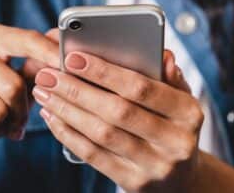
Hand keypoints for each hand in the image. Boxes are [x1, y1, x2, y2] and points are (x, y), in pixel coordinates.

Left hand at [32, 49, 203, 191]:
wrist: (182, 179)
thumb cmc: (173, 125)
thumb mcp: (180, 99)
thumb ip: (168, 75)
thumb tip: (162, 54)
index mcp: (189, 113)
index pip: (142, 88)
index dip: (105, 72)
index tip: (73, 57)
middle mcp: (176, 142)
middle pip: (117, 111)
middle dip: (77, 90)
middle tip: (48, 75)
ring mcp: (155, 166)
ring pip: (102, 134)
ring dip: (67, 111)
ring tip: (45, 93)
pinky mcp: (135, 183)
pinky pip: (94, 156)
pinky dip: (69, 134)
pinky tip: (53, 117)